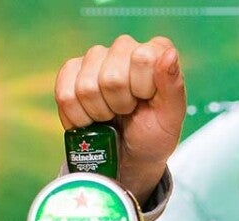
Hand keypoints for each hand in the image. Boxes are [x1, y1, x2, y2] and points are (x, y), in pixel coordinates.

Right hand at [55, 35, 186, 204]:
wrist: (129, 155)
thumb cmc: (154, 133)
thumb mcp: (171, 116)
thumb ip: (173, 85)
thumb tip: (169, 54)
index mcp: (155, 51)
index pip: (142, 58)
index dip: (143, 90)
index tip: (148, 100)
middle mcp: (124, 47)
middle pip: (111, 78)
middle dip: (120, 105)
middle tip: (129, 112)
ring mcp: (95, 57)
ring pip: (86, 88)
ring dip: (100, 113)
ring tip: (112, 115)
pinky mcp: (71, 70)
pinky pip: (65, 95)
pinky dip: (79, 118)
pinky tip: (93, 119)